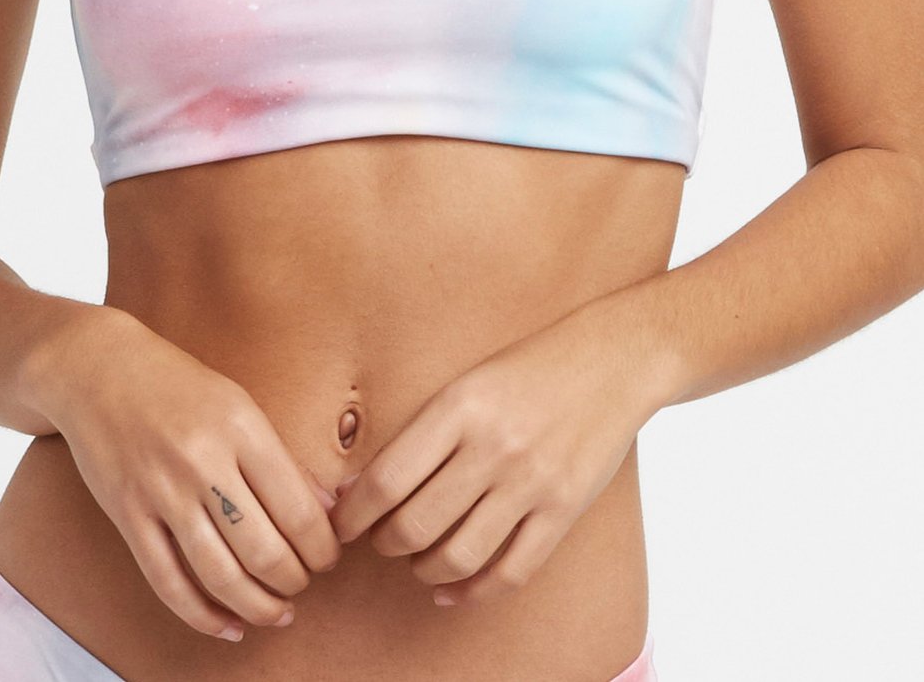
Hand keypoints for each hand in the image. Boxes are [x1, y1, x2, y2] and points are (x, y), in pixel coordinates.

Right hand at [39, 307, 341, 642]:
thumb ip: (281, 458)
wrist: (99, 369)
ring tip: (277, 612)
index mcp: (241, 428)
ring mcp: (162, 491)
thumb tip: (328, 509)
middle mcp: (203, 461)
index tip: (328, 557)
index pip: (297, 509)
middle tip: (304, 584)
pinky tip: (228, 626)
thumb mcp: (239, 405)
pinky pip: (168, 582)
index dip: (322, 548)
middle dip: (295, 580)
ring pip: (220, 575)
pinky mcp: (128, 515)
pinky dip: (203, 616)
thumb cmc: (179, 385)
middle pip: (264, 550)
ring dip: (258, 606)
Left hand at [328, 301, 662, 606]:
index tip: (341, 525)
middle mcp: (492, 447)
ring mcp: (531, 482)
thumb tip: (363, 487)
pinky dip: (473, 592)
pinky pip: (511, 572)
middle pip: (414, 526)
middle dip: (384, 545)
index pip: (387, 480)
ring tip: (416, 561)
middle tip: (379, 541)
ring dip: (423, 570)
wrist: (612, 360)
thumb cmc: (529, 368)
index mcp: (459, 408)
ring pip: (457, 556)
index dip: (353, 515)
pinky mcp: (564, 510)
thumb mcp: (467, 383)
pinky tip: (453, 589)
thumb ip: (422, 432)